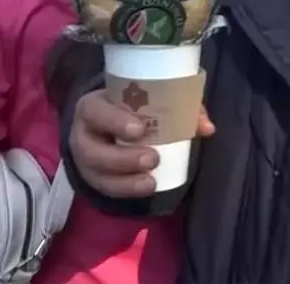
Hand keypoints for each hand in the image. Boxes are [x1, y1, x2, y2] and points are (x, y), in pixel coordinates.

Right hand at [68, 89, 214, 197]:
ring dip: (125, 182)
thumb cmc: (131, 106)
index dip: (114, 121)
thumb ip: (179, 106)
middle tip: (152, 159)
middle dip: (122, 158)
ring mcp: (84, 160)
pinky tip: (146, 189)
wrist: (107, 122)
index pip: (94, 111)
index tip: (140, 129)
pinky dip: (126, 192)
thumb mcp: (147, 98)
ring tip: (151, 182)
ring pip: (97, 175)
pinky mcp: (92, 178)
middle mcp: (82, 133)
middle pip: (92, 150)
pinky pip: (105, 190)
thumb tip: (207, 127)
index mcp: (93, 106)